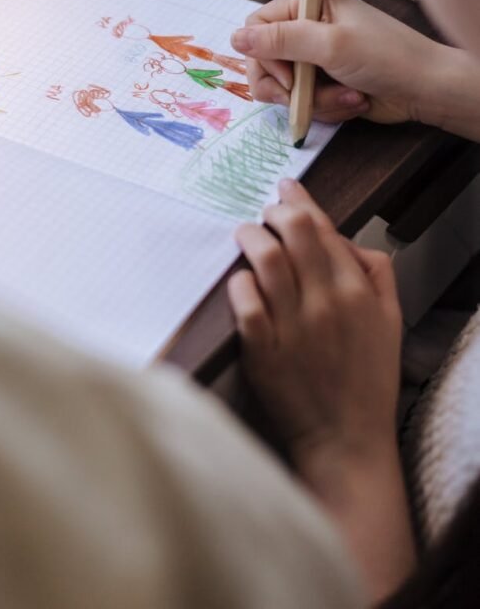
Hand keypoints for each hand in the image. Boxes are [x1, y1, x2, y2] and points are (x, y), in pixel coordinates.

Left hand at [228, 178, 401, 470]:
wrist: (347, 441)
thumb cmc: (366, 379)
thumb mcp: (390, 320)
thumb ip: (376, 272)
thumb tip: (346, 237)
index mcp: (355, 291)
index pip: (323, 227)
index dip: (299, 200)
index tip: (284, 188)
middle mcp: (325, 302)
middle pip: (293, 231)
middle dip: (272, 212)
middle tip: (264, 216)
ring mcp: (293, 327)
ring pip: (265, 258)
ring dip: (249, 237)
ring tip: (245, 238)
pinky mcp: (263, 351)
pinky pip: (244, 303)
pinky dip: (238, 284)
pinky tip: (240, 282)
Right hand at [231, 0, 450, 125]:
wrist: (426, 90)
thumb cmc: (387, 57)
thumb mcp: (330, 45)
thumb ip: (280, 41)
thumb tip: (235, 38)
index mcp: (309, 3)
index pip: (257, 25)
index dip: (263, 54)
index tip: (286, 75)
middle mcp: (308, 27)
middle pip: (263, 60)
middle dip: (286, 85)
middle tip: (303, 95)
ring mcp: (316, 57)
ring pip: (283, 87)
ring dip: (312, 100)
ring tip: (344, 96)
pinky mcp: (324, 83)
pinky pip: (303, 102)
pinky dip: (325, 107)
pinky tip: (353, 102)